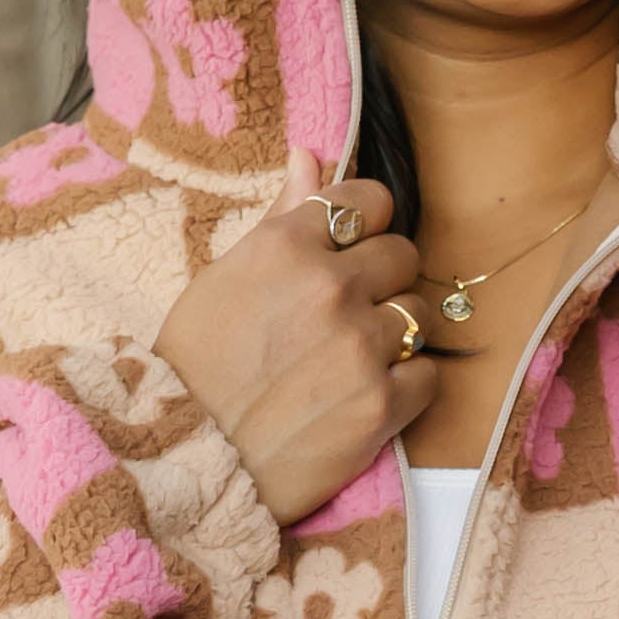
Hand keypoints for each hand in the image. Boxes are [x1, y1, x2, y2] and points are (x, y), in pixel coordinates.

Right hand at [154, 176, 440, 532]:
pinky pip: (428, 373)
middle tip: (347, 315)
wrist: (190, 462)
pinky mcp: (382, 405)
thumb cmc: (194, 367)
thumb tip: (309, 155)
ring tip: (355, 357)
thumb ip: (279, 217)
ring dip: (396, 331)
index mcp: (286, 244)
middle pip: (402, 254)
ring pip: (419, 312)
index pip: (369, 201)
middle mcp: (331, 286)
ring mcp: (361, 346)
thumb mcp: (223, 278)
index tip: (349, 250)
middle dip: (382, 280)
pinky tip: (368, 394)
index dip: (364, 225)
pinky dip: (407, 384)